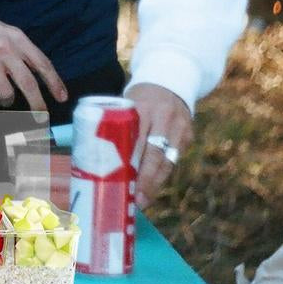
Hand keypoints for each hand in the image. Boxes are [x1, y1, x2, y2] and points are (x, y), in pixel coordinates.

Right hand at [0, 8, 67, 110]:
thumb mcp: (7, 32)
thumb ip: (22, 50)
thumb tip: (39, 74)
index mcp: (17, 39)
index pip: (42, 64)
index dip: (54, 83)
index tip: (61, 97)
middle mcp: (5, 51)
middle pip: (28, 83)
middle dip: (38, 104)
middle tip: (41, 116)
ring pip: (7, 93)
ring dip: (7, 101)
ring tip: (2, 98)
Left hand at [129, 83, 193, 210]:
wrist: (169, 81)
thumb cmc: (139, 99)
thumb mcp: (127, 105)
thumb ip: (117, 127)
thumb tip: (93, 159)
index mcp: (144, 108)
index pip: (138, 141)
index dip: (132, 165)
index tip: (123, 184)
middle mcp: (165, 118)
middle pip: (156, 156)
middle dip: (147, 181)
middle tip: (137, 201)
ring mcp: (181, 127)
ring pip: (169, 161)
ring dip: (156, 183)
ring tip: (143, 200)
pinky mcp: (189, 135)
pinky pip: (175, 159)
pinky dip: (163, 174)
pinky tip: (153, 188)